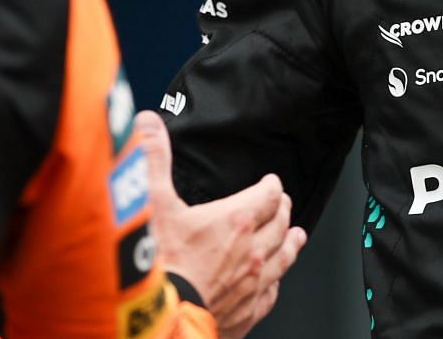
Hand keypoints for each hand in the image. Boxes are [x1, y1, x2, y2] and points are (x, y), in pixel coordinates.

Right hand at [133, 110, 307, 338]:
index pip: (268, 195)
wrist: (161, 317)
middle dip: (282, 211)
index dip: (271, 186)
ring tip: (295, 237)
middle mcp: (251, 251)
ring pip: (283, 259)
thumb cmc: (159, 264)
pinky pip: (270, 295)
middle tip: (282, 205)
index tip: (271, 182)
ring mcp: (252, 284)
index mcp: (235, 220)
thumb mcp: (152, 202)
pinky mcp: (246, 312)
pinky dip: (274, 284)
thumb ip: (152, 159)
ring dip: (290, 244)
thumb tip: (147, 124)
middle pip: (280, 225)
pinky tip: (272, 284)